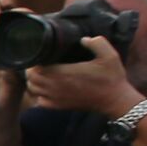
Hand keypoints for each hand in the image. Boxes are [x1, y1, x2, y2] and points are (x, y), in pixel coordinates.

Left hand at [25, 37, 142, 117]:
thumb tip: (83, 39)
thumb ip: (97, 43)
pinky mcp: (60, 106)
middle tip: (39, 63)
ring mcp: (57, 98)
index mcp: (65, 73)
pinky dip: (39, 95)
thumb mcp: (110, 55)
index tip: (41, 55)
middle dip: (32, 70)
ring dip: (34, 81)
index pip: (36, 67)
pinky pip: (40, 102)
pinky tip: (46, 89)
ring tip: (41, 74)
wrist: (115, 100)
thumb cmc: (111, 78)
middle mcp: (57, 86)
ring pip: (33, 89)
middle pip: (31, 78)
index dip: (35, 61)